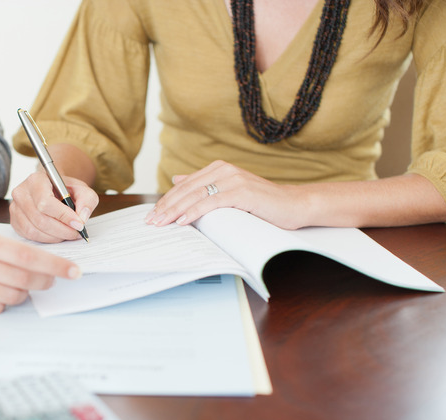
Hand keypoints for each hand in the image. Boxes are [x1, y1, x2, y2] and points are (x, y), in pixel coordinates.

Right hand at [0, 228, 81, 314]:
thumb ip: (9, 249)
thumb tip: (46, 265)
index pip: (26, 255)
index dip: (53, 265)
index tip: (73, 271)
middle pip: (22, 279)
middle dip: (43, 281)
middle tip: (49, 281)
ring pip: (12, 296)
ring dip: (23, 293)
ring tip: (17, 285)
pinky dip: (3, 303)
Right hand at [9, 172, 98, 242]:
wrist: (53, 190)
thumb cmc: (66, 190)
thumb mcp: (82, 189)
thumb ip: (87, 200)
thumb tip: (82, 217)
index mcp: (36, 180)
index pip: (45, 202)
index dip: (63, 216)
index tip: (79, 224)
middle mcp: (21, 192)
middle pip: (40, 219)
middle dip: (62, 230)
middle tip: (76, 233)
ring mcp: (15, 208)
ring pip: (34, 230)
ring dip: (55, 237)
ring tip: (68, 234)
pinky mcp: (15, 221)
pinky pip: (29, 236)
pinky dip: (46, 239)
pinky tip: (57, 235)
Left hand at [145, 160, 307, 229]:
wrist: (294, 205)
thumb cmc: (262, 203)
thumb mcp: (229, 192)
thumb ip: (205, 185)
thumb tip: (177, 179)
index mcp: (218, 168)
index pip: (185, 185)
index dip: (167, 200)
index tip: (153, 214)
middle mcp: (223, 170)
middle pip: (186, 189)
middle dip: (166, 206)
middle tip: (151, 221)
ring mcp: (233, 179)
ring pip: (195, 195)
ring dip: (175, 210)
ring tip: (162, 223)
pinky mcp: (241, 191)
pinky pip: (211, 202)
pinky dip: (194, 212)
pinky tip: (182, 221)